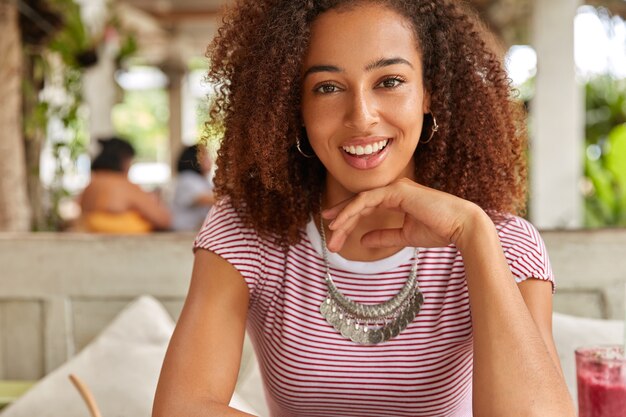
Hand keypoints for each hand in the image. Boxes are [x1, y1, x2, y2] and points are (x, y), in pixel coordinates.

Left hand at [321, 178, 485, 251]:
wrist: (461, 227)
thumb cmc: (439, 230)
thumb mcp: (404, 236)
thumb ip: (384, 236)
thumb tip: (363, 240)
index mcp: (397, 197)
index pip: (366, 204)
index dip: (348, 214)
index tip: (333, 226)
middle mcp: (394, 189)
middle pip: (360, 202)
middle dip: (342, 217)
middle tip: (328, 233)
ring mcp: (395, 188)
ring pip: (361, 200)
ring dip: (344, 217)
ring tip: (332, 232)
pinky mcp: (397, 191)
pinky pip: (367, 199)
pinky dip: (352, 210)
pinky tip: (341, 223)